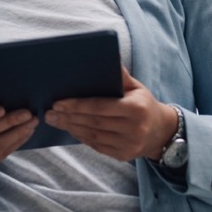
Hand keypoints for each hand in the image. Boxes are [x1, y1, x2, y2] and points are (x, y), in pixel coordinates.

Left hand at [44, 67, 177, 161]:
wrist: (161, 132)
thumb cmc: (144, 104)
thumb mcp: (136, 87)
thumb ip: (120, 75)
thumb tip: (106, 55)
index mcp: (136, 108)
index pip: (100, 107)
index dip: (77, 105)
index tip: (58, 103)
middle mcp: (134, 128)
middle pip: (94, 122)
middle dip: (69, 117)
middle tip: (49, 113)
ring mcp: (129, 144)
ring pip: (93, 136)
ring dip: (71, 127)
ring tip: (55, 120)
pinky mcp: (123, 156)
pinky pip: (97, 146)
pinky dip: (81, 137)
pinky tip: (70, 128)